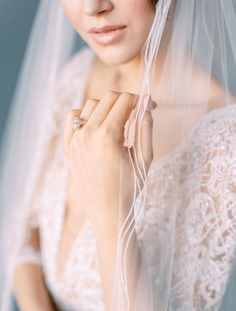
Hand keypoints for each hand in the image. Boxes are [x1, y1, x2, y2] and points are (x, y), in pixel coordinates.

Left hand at [64, 91, 152, 226]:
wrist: (106, 211)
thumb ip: (146, 129)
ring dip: (107, 106)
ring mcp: (74, 140)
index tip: (151, 104)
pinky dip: (84, 114)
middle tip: (137, 110)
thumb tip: (147, 106)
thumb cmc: (129, 188)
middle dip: (126, 99)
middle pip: (108, 98)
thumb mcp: (144, 159)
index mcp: (107, 137)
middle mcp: (87, 135)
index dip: (141, 99)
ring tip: (118, 119)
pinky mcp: (67, 146)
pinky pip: (72, 118)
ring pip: (90, 105)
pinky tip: (96, 123)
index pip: (124, 101)